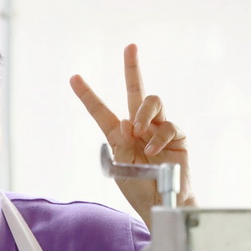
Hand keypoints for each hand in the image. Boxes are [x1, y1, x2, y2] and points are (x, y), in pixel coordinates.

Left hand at [70, 44, 193, 224]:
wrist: (161, 204)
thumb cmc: (139, 188)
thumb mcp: (121, 168)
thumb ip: (122, 145)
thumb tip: (129, 121)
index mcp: (118, 135)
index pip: (101, 110)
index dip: (87, 94)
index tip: (73, 77)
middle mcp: (139, 126)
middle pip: (135, 91)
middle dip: (132, 68)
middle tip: (129, 46)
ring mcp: (158, 128)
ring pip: (152, 101)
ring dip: (144, 113)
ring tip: (139, 131)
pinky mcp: (177, 136)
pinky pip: (168, 125)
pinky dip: (158, 137)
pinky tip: (152, 150)